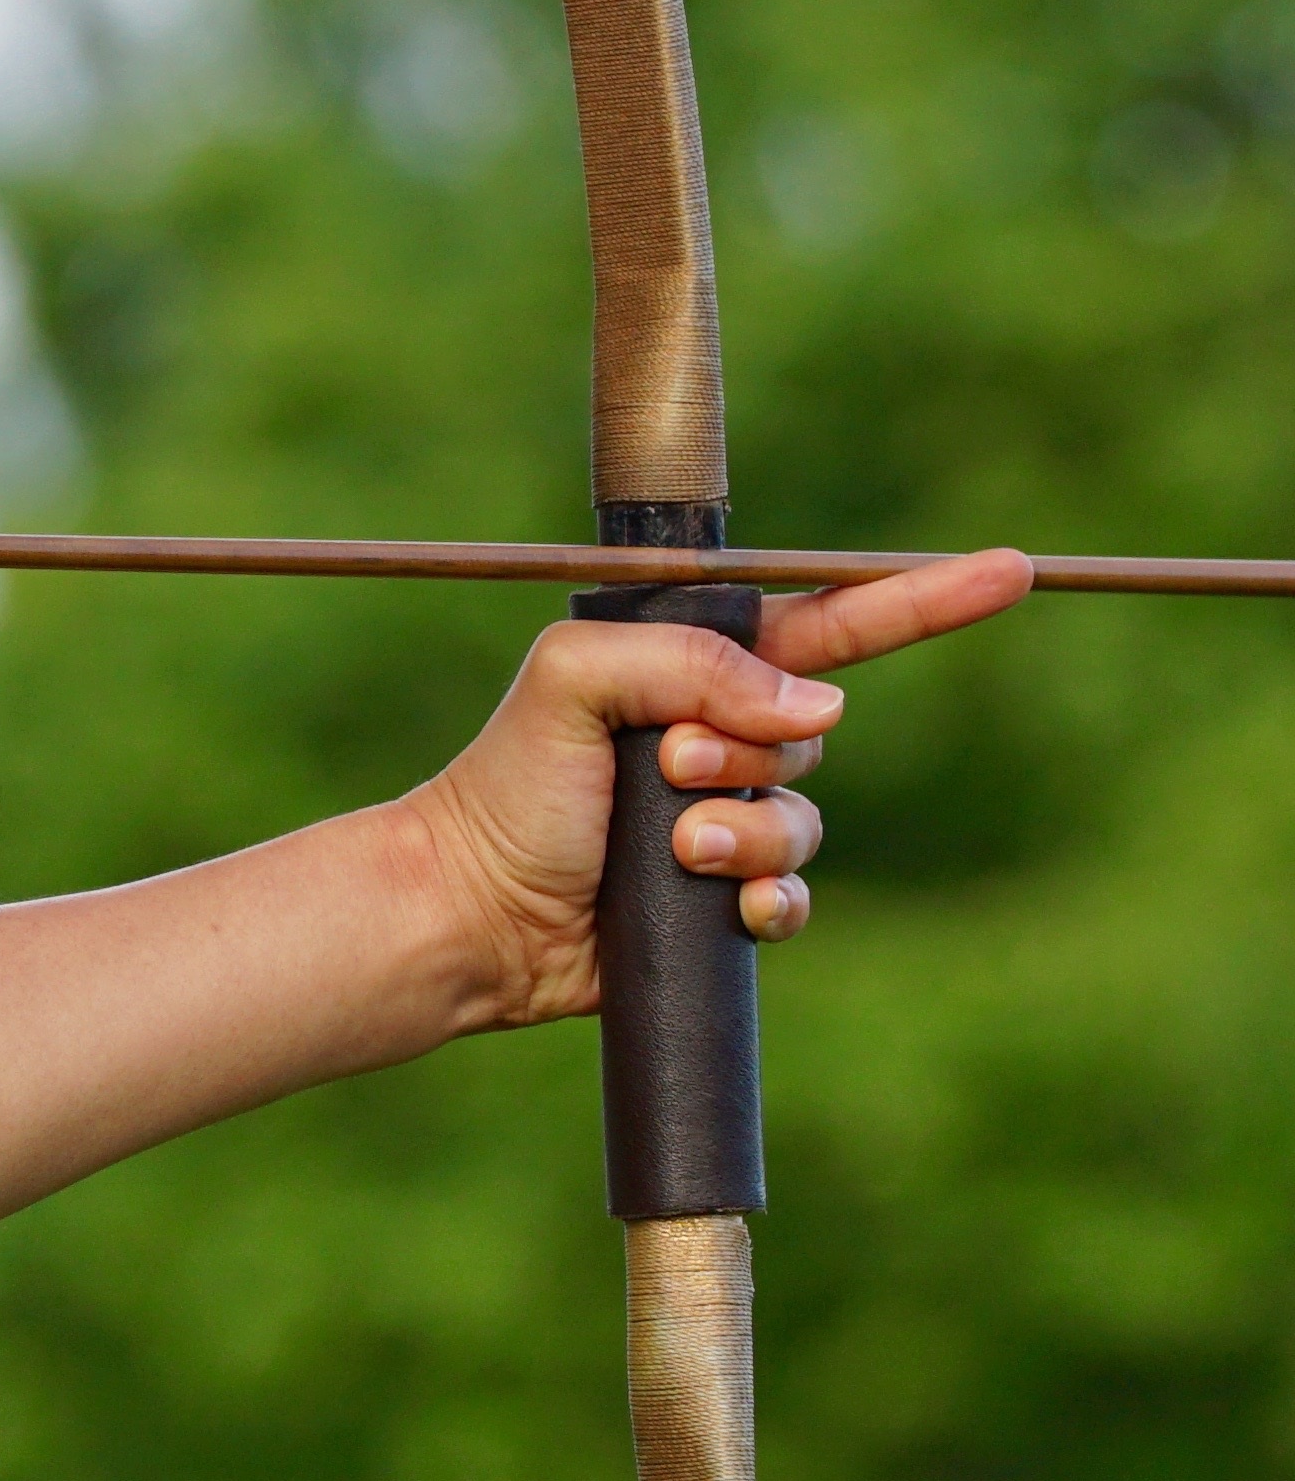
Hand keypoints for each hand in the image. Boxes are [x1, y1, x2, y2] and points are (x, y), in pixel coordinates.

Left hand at [403, 550, 1034, 1030]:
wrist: (468, 910)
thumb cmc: (507, 787)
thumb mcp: (573, 681)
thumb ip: (688, 664)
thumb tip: (818, 711)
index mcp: (690, 672)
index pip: (828, 624)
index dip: (920, 599)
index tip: (1012, 570)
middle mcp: (717, 740)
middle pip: (810, 734)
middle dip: (747, 752)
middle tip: (664, 765)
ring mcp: (722, 823)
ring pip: (804, 822)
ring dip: (745, 836)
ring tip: (672, 848)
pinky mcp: (720, 903)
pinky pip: (793, 900)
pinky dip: (768, 903)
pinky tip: (726, 909)